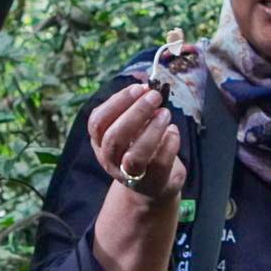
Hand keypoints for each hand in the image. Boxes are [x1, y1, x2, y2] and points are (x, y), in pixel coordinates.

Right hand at [88, 84, 184, 202]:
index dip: (117, 103)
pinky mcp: (152, 182)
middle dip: (136, 113)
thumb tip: (147, 89)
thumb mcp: (131, 127)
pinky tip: (173, 131)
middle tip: (155, 96)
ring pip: (135, 156)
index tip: (139, 88)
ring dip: (152, 130)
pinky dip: (169, 144)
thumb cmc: (139, 146)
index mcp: (99, 142)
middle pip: (114, 138)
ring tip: (166, 113)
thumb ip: (135, 109)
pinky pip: (160, 163)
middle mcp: (109, 160)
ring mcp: (129, 175)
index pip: (97, 122)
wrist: (150, 182)